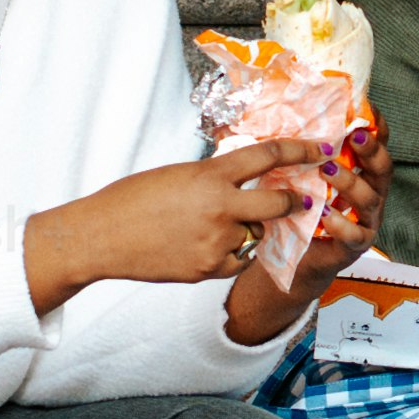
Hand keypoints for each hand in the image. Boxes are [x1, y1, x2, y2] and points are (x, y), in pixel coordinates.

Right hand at [28, 142, 324, 315]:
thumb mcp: (177, 175)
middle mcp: (220, 208)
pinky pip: (237, 260)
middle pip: (279, 202)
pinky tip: (205, 246)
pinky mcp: (208, 269)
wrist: (99, 237)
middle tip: (300, 198)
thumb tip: (245, 179)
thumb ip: (214, 178)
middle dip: (294, 200)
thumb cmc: (131, 199)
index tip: (319, 149)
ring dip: (249, 229)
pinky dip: (231, 253)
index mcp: (210, 176)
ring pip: (255, 234)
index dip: (300, 151)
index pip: (269, 156)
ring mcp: (216, 242)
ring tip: (215, 225)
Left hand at [225, 118, 390, 343]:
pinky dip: (340, 224)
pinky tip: (324, 214)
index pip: (377, 144)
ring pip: (370, 199)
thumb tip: (283, 116)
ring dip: (351, 182)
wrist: (297, 257)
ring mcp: (367, 221)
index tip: (366, 108)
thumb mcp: (302, 176)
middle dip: (372, 150)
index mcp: (362, 173)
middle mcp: (371, 194)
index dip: (376, 126)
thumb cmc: (300, 209)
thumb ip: (303, 152)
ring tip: (327, 170)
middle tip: (354, 136)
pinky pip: (354, 235)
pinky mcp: (355, 246)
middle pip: (383, 168)